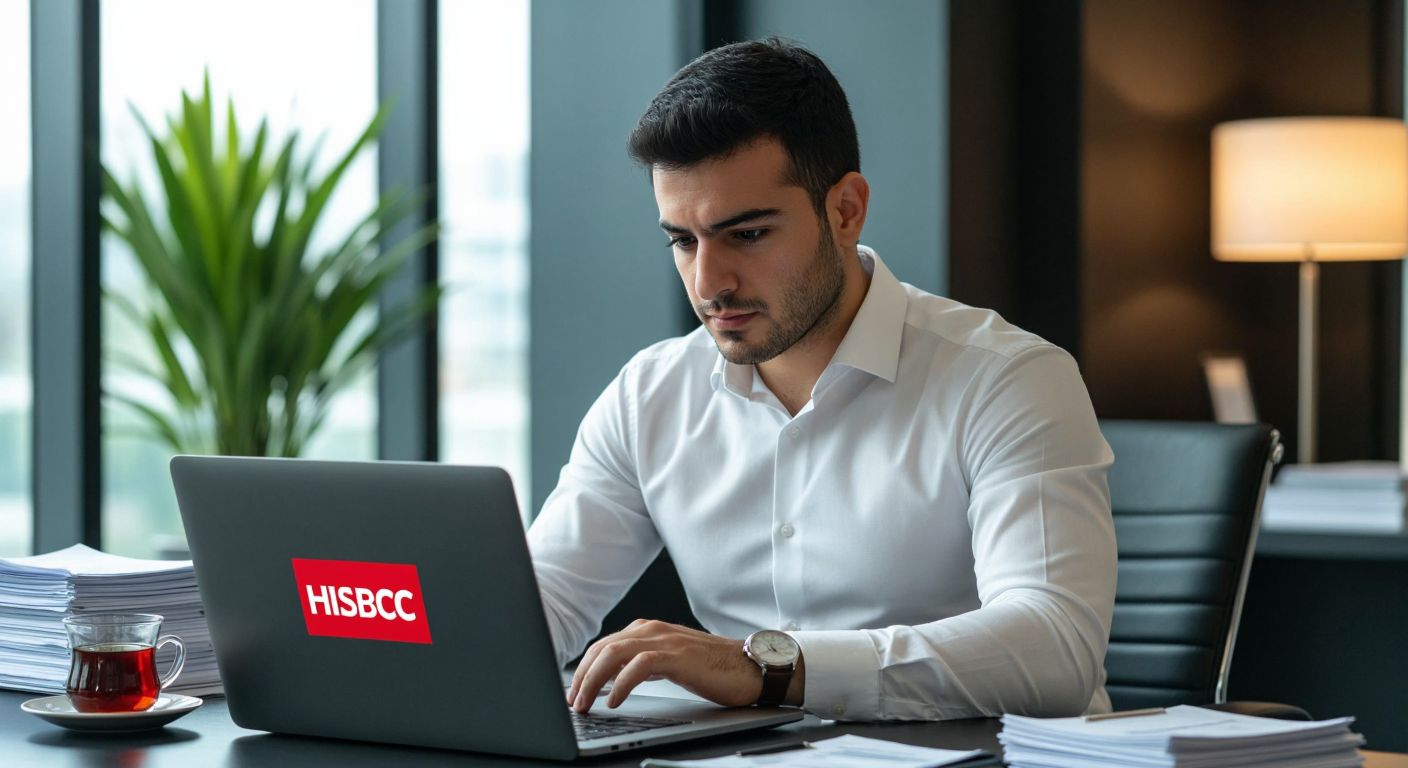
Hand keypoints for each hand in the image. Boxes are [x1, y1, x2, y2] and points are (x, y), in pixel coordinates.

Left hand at [567, 619, 762, 711]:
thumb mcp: (669, 664)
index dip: (584, 669)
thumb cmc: (713, 668)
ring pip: (614, 653)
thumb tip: (613, 682)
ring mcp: (665, 640)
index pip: (604, 645)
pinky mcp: (677, 656)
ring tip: (585, 703)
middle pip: (602, 648)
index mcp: (648, 631)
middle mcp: (652, 630)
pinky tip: (614, 701)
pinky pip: (638, 665)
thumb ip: (643, 665)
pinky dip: (620, 683)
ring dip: (594, 681)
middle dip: (582, 676)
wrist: (750, 667)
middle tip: (572, 701)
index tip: (573, 692)